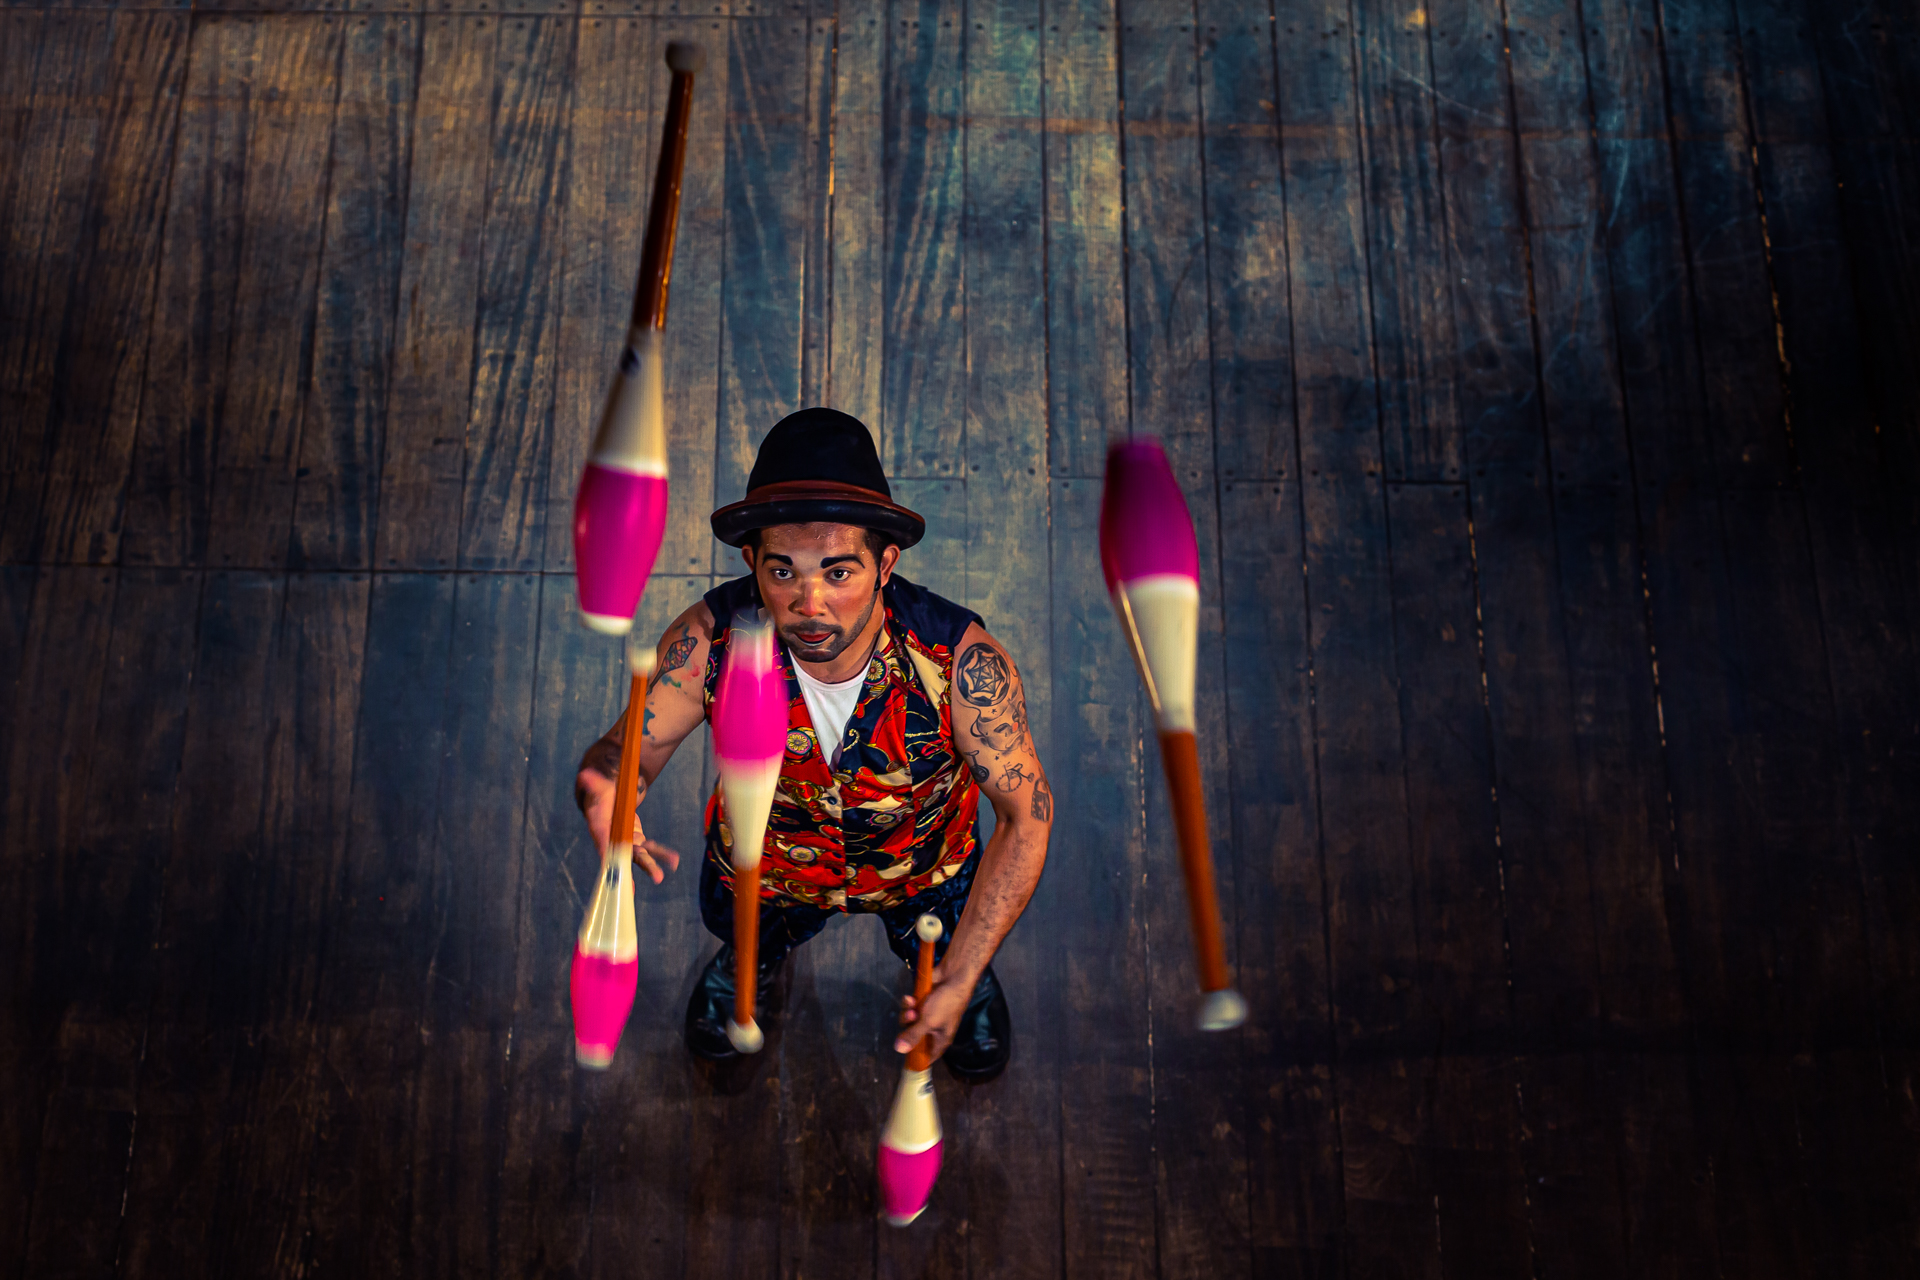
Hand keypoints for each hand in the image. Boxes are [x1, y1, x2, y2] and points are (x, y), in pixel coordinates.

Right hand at [575, 766, 681, 884]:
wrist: (608, 801)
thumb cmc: (601, 796)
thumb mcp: (598, 788)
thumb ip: (593, 783)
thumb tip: (585, 774)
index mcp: (600, 830)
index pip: (603, 845)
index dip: (608, 857)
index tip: (613, 870)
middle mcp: (613, 842)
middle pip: (623, 857)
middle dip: (630, 871)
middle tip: (637, 887)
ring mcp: (626, 843)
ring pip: (639, 856)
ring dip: (651, 866)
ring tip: (662, 875)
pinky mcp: (637, 841)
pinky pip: (651, 849)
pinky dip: (663, 854)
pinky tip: (674, 862)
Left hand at [894, 966, 973, 1060]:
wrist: (953, 976)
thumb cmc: (946, 1003)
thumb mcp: (929, 1022)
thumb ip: (913, 1035)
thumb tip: (899, 1050)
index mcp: (940, 1039)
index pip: (927, 1056)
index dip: (916, 1059)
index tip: (904, 1060)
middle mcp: (933, 1029)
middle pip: (913, 1037)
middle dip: (908, 1027)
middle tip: (911, 1018)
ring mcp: (926, 1015)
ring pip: (908, 1021)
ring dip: (907, 1012)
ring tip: (911, 1005)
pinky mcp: (921, 1002)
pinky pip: (909, 1007)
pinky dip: (908, 1003)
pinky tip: (910, 997)